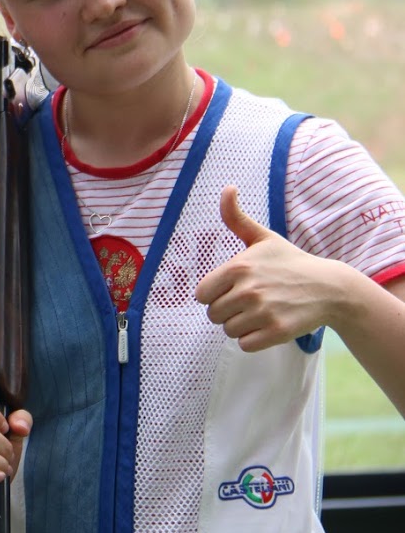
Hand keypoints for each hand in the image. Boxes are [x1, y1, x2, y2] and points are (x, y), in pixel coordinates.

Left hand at [194, 185, 350, 350]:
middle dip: (228, 311)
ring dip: (241, 326)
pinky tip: (268, 326)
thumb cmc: (290, 262)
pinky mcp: (277, 332)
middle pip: (213, 315)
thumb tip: (227, 187)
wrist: (330, 288)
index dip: (215, 294)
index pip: (202, 294)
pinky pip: (245, 345)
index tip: (233, 289)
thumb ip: (236, 217)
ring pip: (228, 331)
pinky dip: (254, 340)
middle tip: (251, 302)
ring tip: (261, 313)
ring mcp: (263, 312)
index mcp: (238, 268)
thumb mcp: (263, 237)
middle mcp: (248, 290)